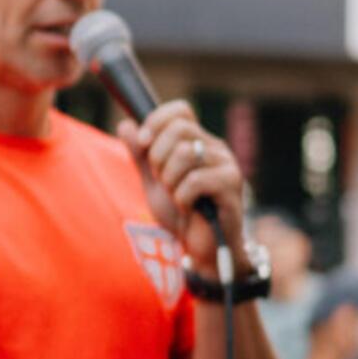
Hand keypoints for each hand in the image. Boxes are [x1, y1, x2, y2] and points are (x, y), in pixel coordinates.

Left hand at [118, 100, 248, 267]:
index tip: (144, 145)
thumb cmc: (182, 214)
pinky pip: (195, 180)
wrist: (202, 248)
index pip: (180, 110)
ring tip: (178, 196)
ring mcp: (226, 164)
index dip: (156, 123)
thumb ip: (140, 154)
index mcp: (198, 141)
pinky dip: (182, 198)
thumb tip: (126, 123)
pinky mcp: (231, 184)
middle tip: (165, 182)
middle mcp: (215, 147)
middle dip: (158, 157)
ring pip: (185, 153)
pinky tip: (189, 209)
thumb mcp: (153, 182)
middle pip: (178, 129)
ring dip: (170, 181)